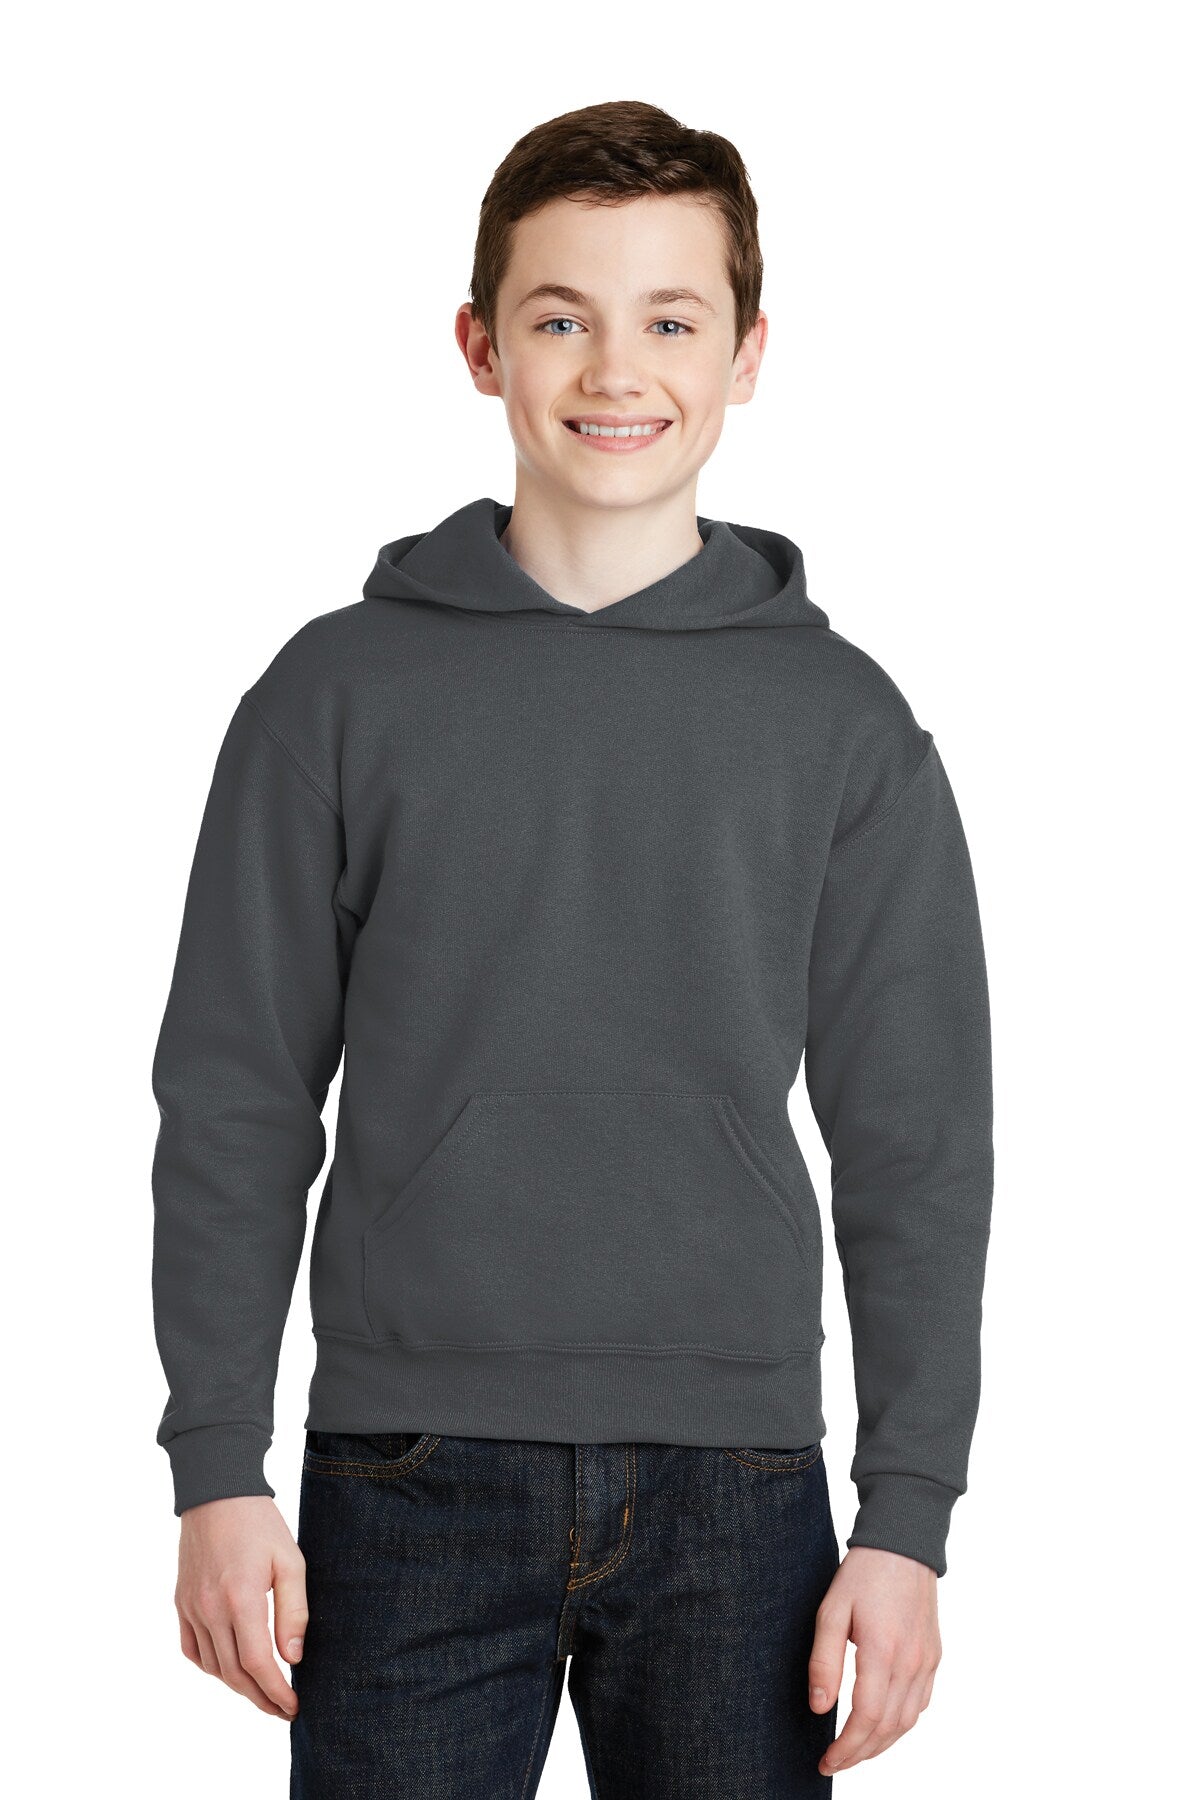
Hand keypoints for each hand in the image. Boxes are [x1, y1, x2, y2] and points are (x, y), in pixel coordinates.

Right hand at [175, 1496, 307, 1718]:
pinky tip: (230, 1668)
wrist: (216, 1493)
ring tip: (262, 1692)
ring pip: (213, 1666)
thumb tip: (293, 1658)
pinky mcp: (181, 1602)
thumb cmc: (259, 1524)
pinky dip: (212, 1667)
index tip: (293, 1706)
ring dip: (238, 1686)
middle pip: (234, 1674)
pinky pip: (193, 1650)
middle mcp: (210, 1609)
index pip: (257, 1663)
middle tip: (282, 1710)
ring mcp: (191, 1607)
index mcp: (240, 1598)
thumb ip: (294, 1611)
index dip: (275, 1691)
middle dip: (260, 1698)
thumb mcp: (290, 1560)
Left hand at [808, 1545, 940, 1774]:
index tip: (826, 1760)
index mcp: (883, 1651)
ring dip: (880, 1745)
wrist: (904, 1545)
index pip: (865, 1718)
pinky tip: (882, 1727)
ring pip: (906, 1722)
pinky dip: (900, 1725)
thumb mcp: (831, 1610)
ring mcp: (927, 1662)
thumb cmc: (863, 1575)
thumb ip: (825, 1660)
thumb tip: (819, 1707)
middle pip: (887, 1728)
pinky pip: (920, 1704)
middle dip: (859, 1754)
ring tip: (854, 1753)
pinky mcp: (934, 1657)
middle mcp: (911, 1663)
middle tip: (834, 1763)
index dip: (846, 1747)